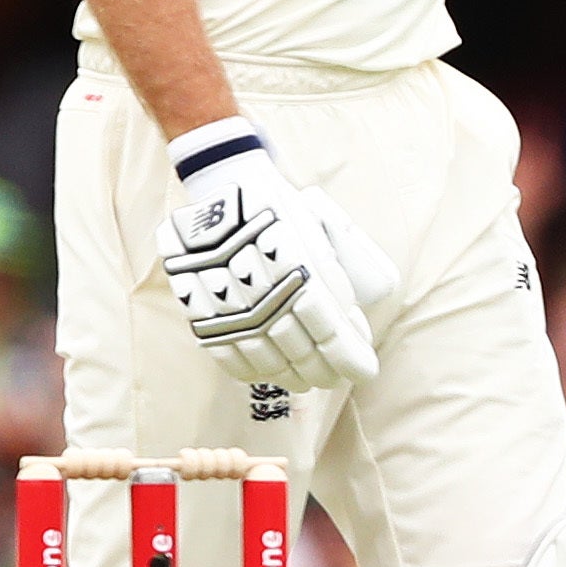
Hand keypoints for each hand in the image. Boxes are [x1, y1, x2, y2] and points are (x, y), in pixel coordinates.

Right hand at [158, 128, 397, 389]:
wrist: (224, 185)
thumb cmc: (284, 210)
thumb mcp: (323, 233)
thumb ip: (339, 280)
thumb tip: (353, 327)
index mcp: (300, 269)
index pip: (330, 331)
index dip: (349, 357)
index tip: (365, 371)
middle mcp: (264, 290)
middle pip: (300, 349)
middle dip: (324, 371)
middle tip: (337, 379)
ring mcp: (229, 302)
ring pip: (265, 357)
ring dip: (290, 375)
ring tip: (306, 381)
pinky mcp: (200, 308)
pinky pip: (226, 352)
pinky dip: (250, 370)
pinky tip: (267, 374)